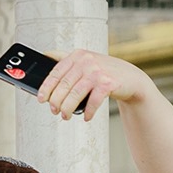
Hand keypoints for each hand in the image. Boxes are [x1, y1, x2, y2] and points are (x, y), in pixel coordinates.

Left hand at [39, 49, 154, 121]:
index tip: (41, 99)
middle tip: (54, 111)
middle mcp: (86, 61)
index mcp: (77, 55)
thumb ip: (67, 58)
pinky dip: (88, 112)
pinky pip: (92, 101)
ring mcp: (98, 72)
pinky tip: (86, 117)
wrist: (131, 78)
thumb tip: (44, 55)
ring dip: (68, 109)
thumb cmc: (103, 72)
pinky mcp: (108, 83)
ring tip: (65, 116)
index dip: (46, 87)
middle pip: (64, 86)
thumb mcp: (85, 60)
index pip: (56, 72)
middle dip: (56, 102)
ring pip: (75, 95)